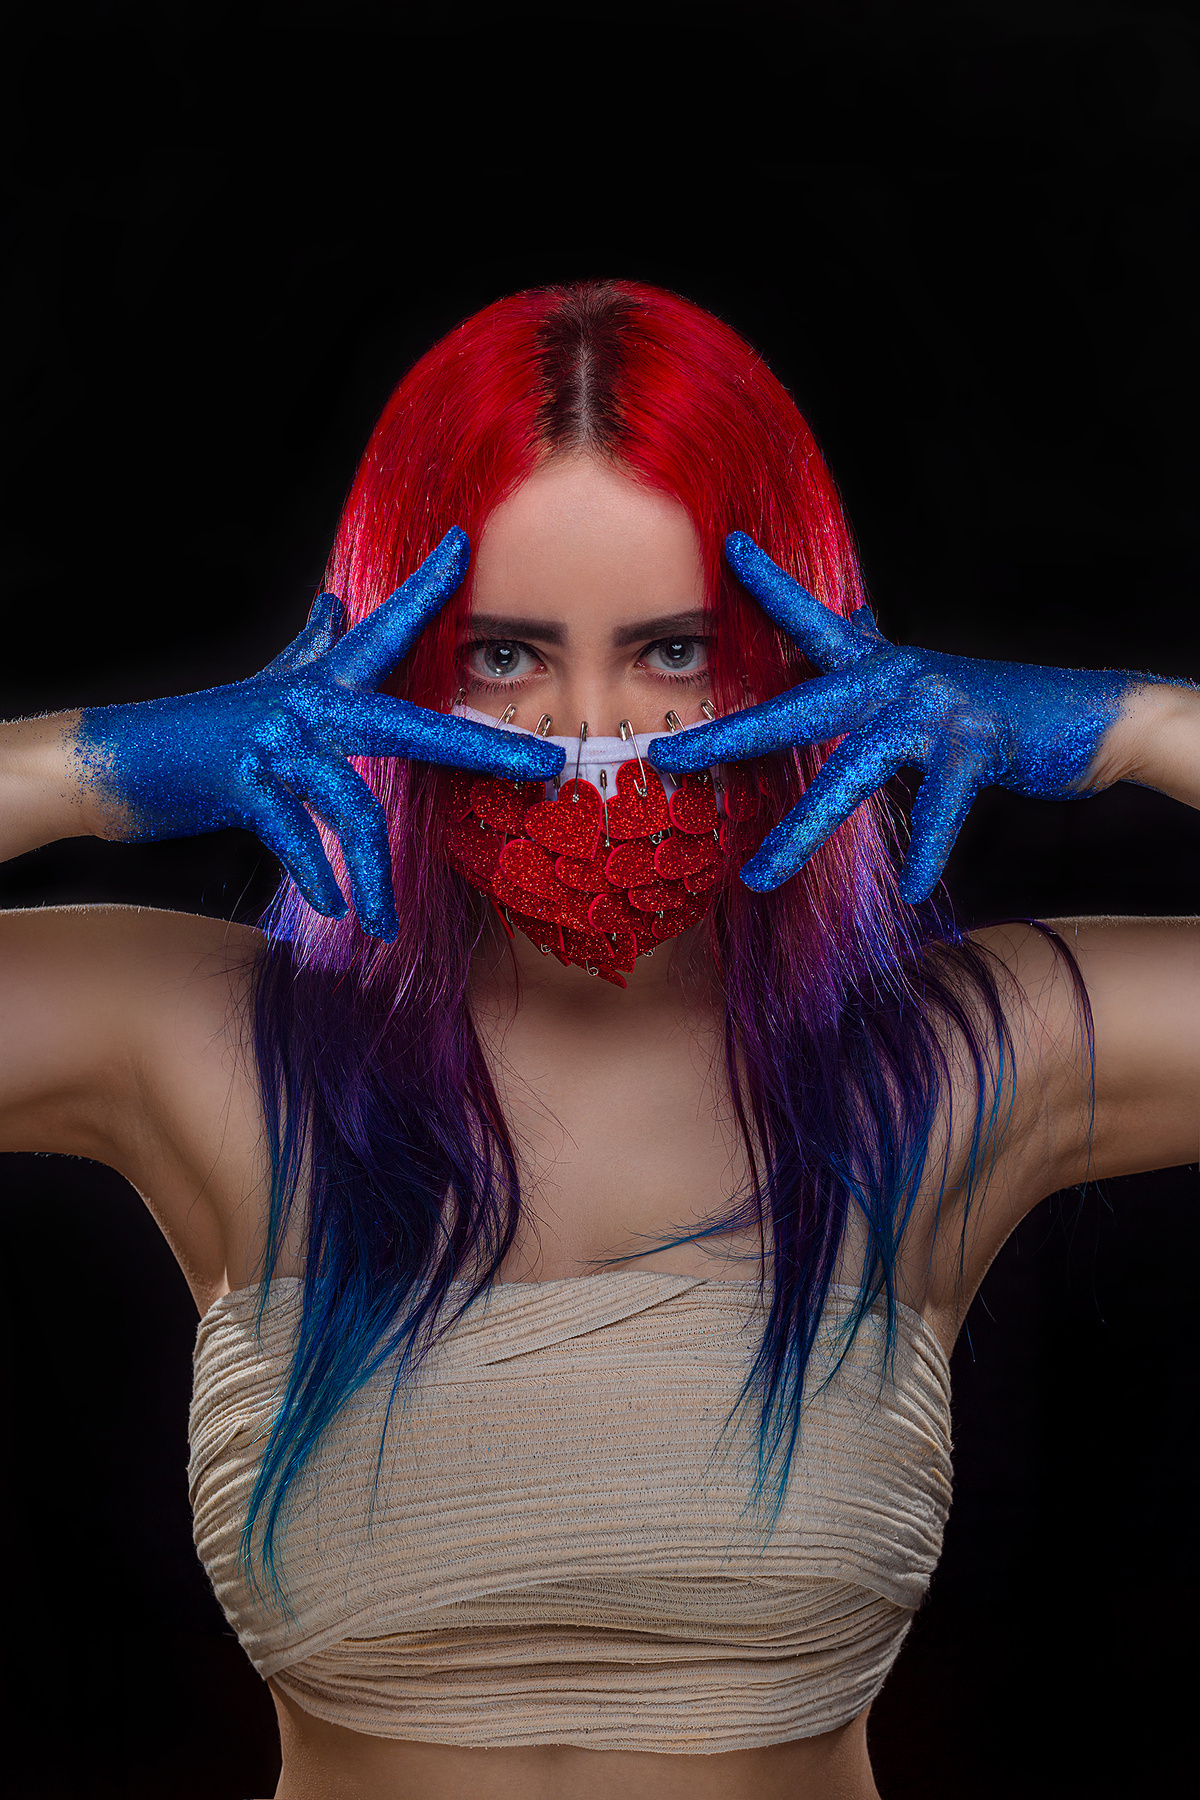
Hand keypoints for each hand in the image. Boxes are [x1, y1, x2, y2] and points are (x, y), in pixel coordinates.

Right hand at [75, 528, 564, 938]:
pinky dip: (315, 875)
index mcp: (323, 684)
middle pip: (412, 724)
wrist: (114, 760)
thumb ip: (310, 650)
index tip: (462, 544)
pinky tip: (331, 909)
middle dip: (482, 749)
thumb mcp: (268, 687)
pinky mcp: (239, 782)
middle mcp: (309, 704)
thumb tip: (336, 602)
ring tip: (385, 927)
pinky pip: (295, 834)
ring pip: (353, 806)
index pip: (385, 629)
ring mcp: (275, 741)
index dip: (425, 587)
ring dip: (374, 877)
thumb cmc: (205, 731)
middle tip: (544, 768)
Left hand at [648, 533, 1133, 902]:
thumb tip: (842, 635)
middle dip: (729, 737)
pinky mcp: (977, 747)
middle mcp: (897, 678)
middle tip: (668, 758)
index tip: (729, 546)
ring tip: (760, 876)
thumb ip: (876, 670)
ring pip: (852, 772)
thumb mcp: (924, 684)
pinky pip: (941, 805)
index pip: (813, 620)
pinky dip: (928, 848)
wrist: (1090, 716)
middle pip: (796, 708)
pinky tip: (916, 888)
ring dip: (802, 829)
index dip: (771, 584)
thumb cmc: (995, 710)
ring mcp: (936, 710)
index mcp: (880, 665)